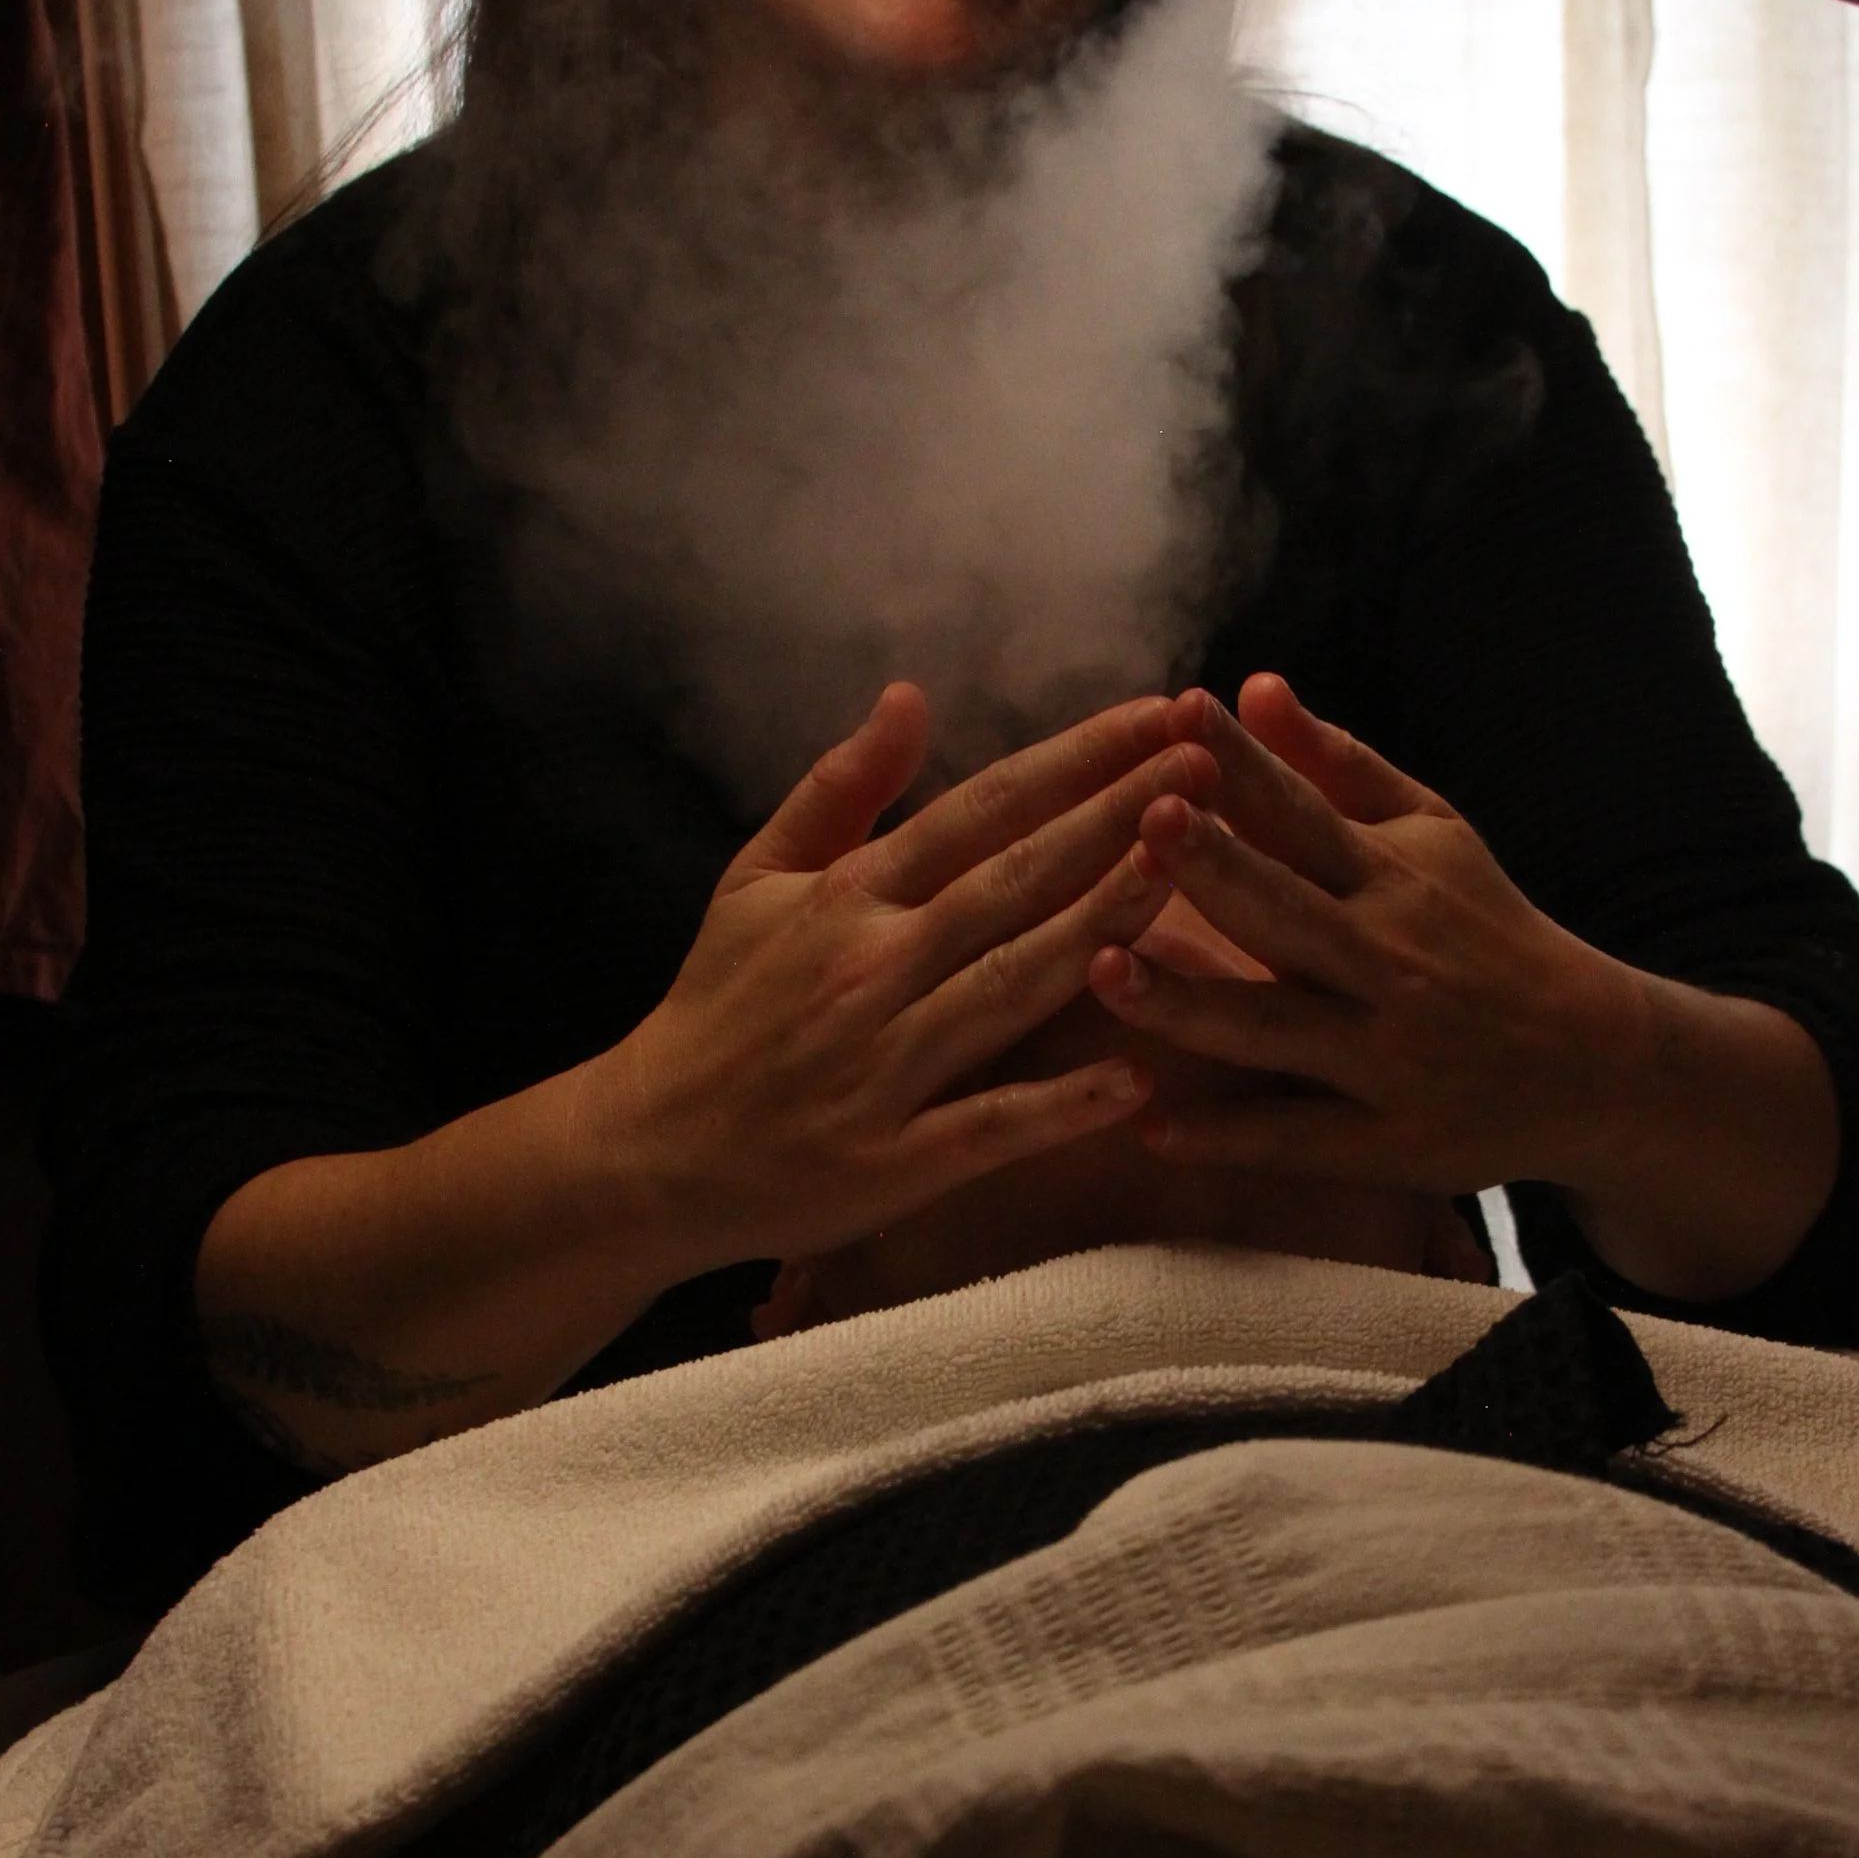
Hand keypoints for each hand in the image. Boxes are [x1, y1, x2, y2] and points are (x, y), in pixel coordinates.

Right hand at [589, 682, 1215, 1276]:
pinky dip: (1059, 1107)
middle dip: (1120, 818)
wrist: (646, 1151)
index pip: (983, 810)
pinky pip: (989, 1126)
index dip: (1076, 760)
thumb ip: (840, 789)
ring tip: (1194, 874)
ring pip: (1014, 985)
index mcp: (850, 896)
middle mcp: (873, 967)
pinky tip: (1138, 1080)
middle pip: (1016, 882)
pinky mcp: (892, 1161)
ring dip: (1106, 926)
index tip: (1159, 714)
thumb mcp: (756, 880)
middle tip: (1213, 763)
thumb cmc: (717, 1009)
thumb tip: (910, 696)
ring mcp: (885, 1066)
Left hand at [1089, 675, 1839, 1298]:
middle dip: (1217, 868)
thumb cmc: (1486, 930)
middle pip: (1285, 913)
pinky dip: (1225, 1136)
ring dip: (1188, 1004)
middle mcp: (1387, 960)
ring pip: (1273, 1028)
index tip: (1179, 716)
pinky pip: (1295, 1139)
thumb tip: (1252, 683)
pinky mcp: (1387, 1143)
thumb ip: (1337, 765)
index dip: (1241, 766)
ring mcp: (1386, 1056)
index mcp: (1393, 874)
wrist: (1594, 1060)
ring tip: (1104, 971)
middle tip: (1146, 821)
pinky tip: (1149, 1124)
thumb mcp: (1432, 834)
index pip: (1304, 810)